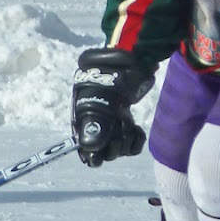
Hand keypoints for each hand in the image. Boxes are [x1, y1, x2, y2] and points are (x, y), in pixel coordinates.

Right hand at [71, 47, 153, 166]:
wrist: (123, 65)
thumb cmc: (105, 80)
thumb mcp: (97, 102)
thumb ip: (94, 126)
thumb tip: (91, 148)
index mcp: (83, 125)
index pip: (87, 153)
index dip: (94, 155)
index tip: (103, 151)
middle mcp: (97, 130)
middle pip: (106, 154)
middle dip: (114, 145)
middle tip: (119, 127)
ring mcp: (113, 129)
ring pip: (121, 150)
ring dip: (126, 140)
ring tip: (128, 123)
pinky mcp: (127, 126)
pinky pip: (133, 146)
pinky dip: (136, 140)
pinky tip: (136, 127)